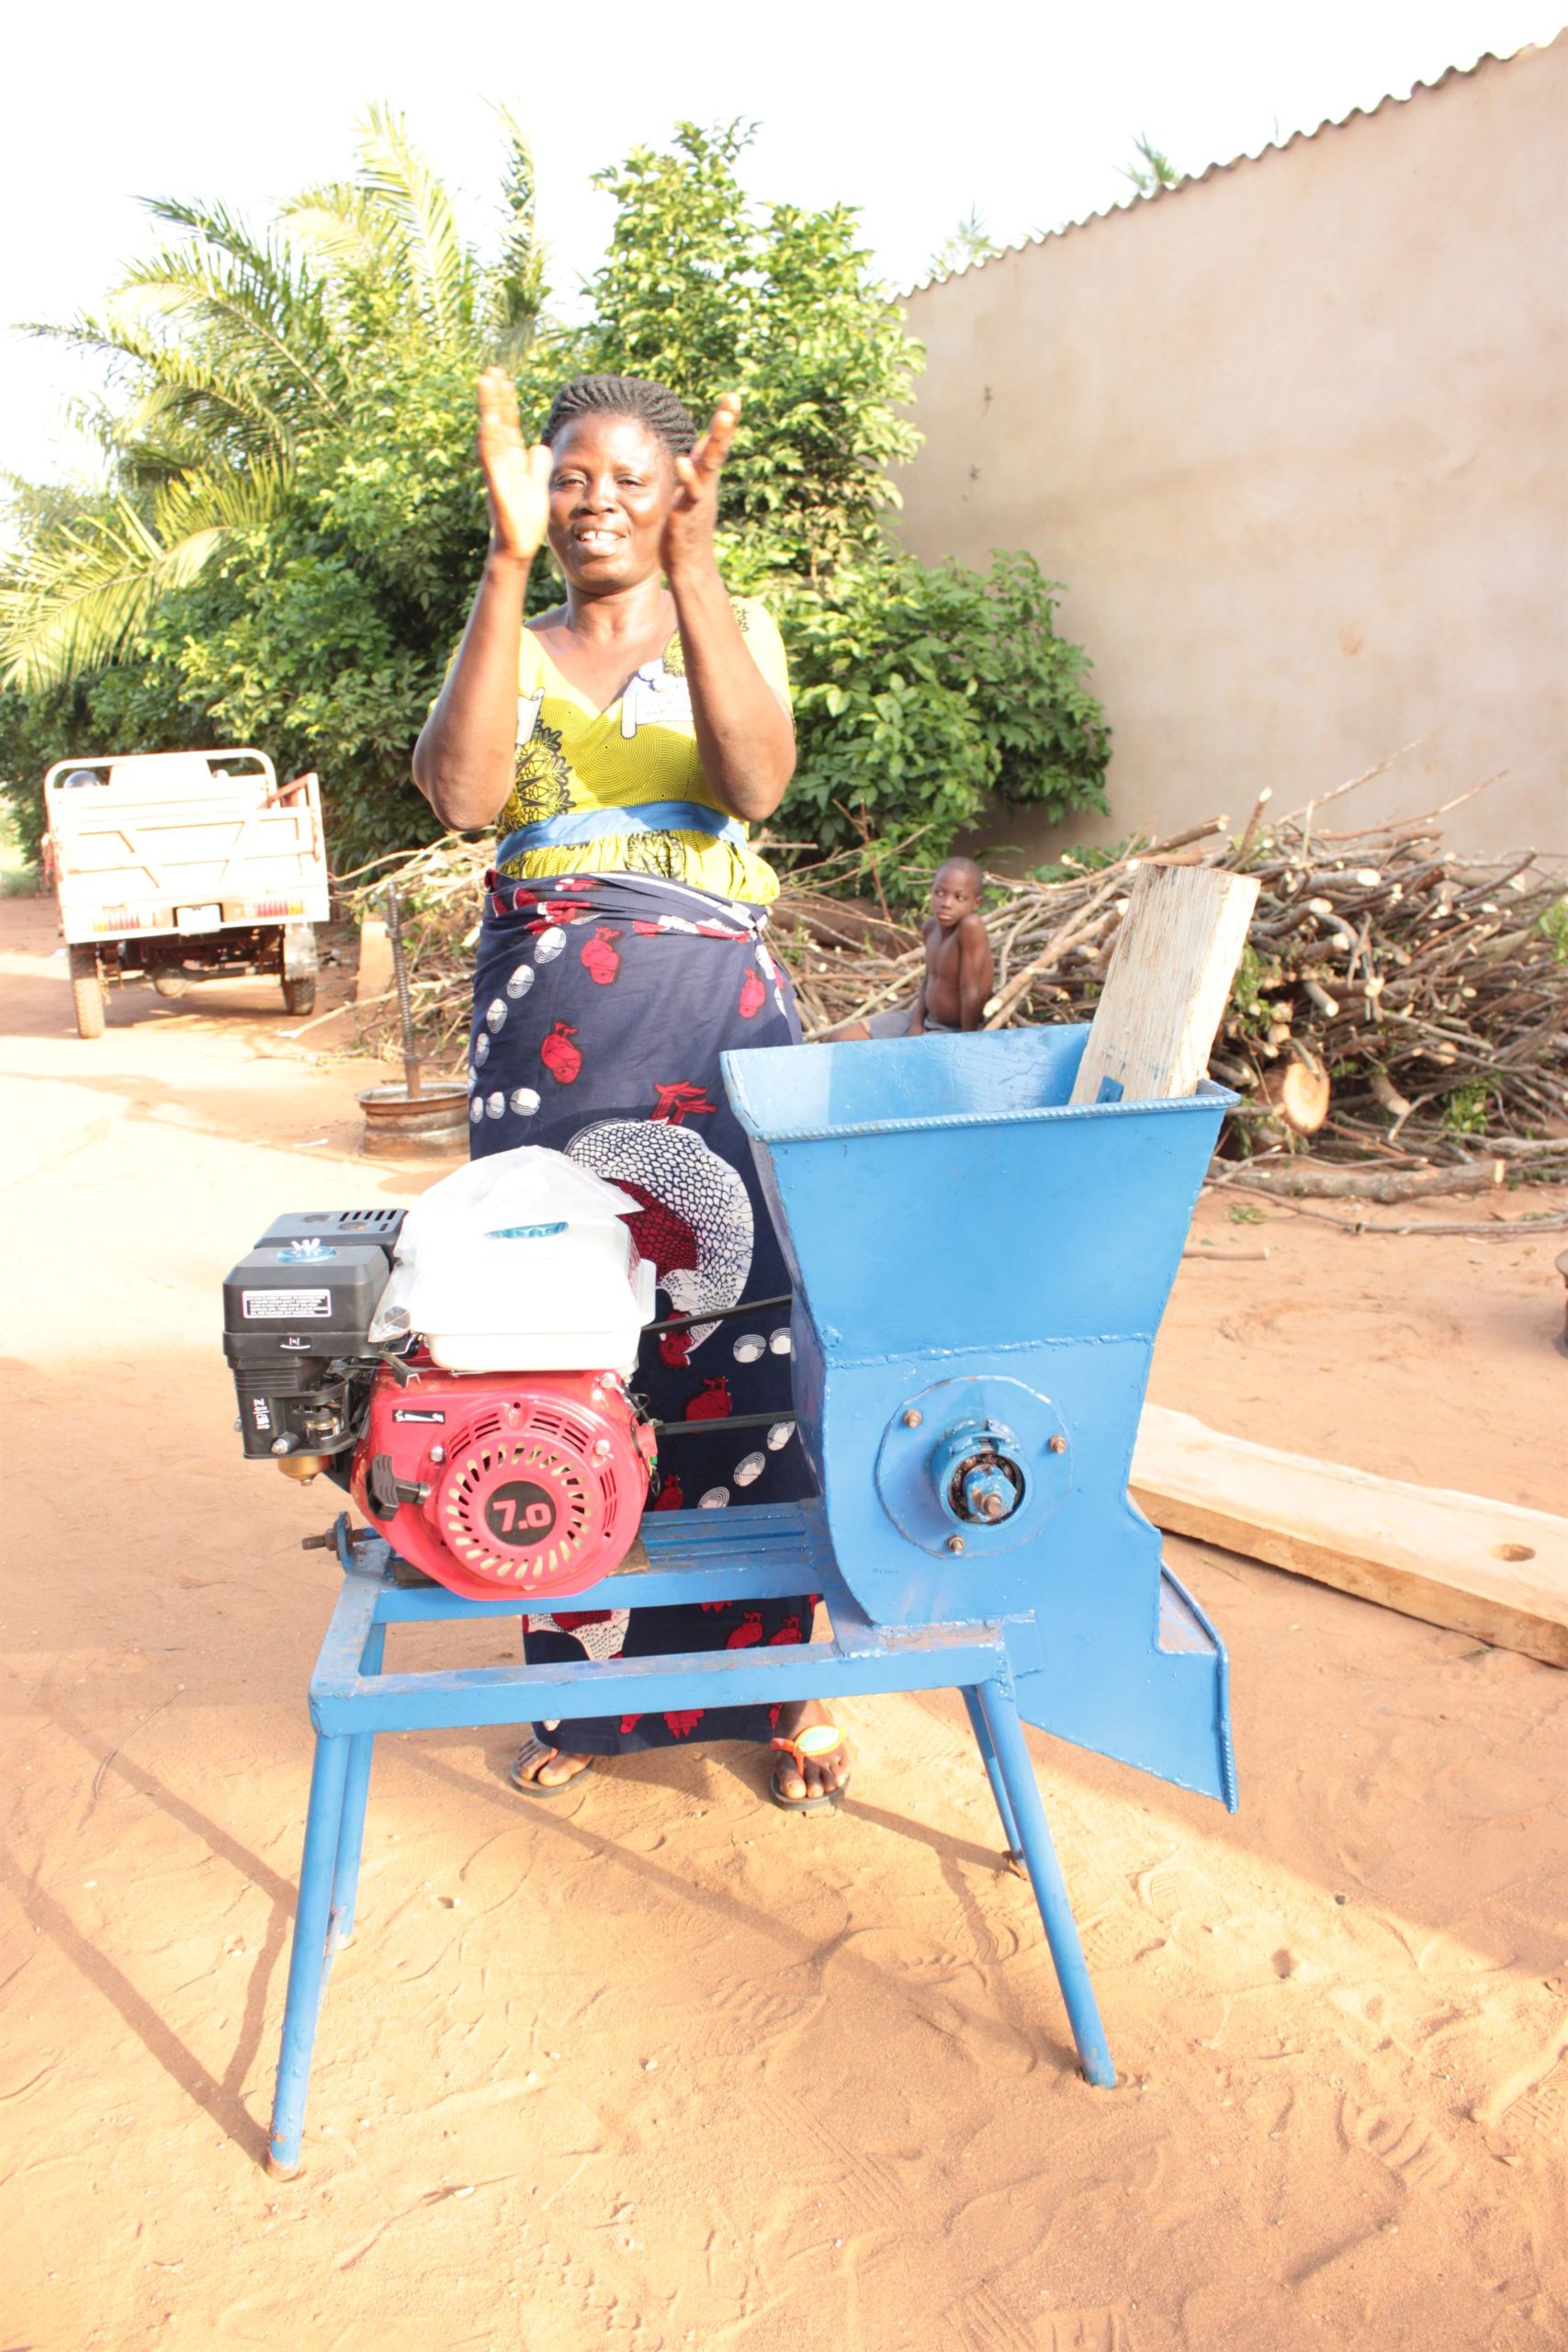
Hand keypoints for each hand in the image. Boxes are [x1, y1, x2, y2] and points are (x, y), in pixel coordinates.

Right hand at [476, 367, 550, 564]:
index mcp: (512, 458)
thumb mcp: (537, 482)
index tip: (504, 378)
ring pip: (491, 432)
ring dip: (488, 407)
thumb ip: (537, 463)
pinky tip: (488, 421)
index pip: (508, 423)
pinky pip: (491, 459)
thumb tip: (539, 446)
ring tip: (485, 383)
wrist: (520, 543)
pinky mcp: (497, 485)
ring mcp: (497, 471)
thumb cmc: (525, 516)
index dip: (506, 401)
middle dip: (494, 396)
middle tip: (491, 370)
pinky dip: (489, 439)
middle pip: (497, 421)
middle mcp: (501, 460)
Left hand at [661, 391, 740, 577]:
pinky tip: (683, 461)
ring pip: (710, 464)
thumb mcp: (692, 492)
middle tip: (734, 398)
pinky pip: (691, 492)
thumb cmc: (688, 528)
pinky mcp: (688, 512)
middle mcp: (708, 483)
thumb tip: (699, 445)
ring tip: (723, 417)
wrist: (689, 564)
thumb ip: (696, 469)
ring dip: (718, 440)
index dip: (725, 420)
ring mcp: (700, 497)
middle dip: (726, 423)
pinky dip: (688, 477)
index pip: (716, 443)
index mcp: (706, 477)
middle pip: (719, 448)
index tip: (732, 396)